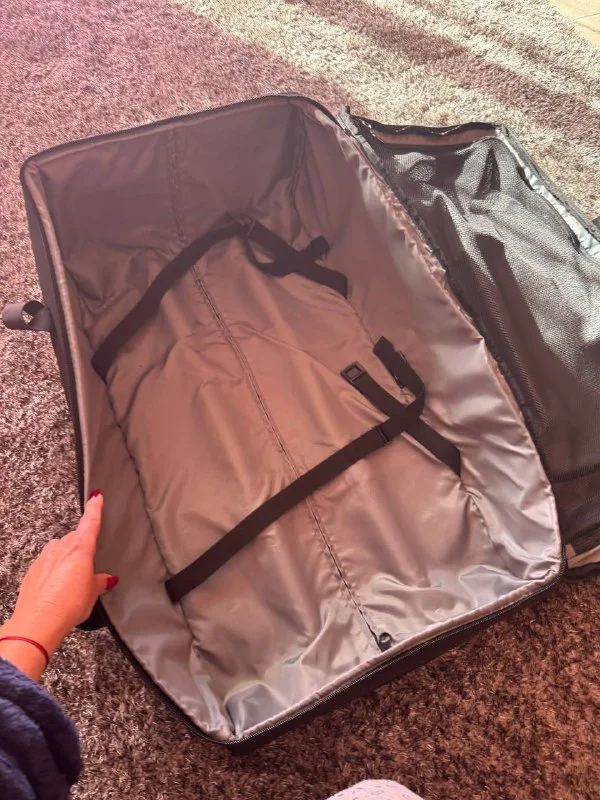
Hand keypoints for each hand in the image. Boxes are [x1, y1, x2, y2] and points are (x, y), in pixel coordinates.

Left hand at [0, 492, 117, 679]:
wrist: (37, 622)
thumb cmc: (67, 605)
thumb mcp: (92, 593)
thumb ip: (99, 581)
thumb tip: (106, 579)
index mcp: (79, 548)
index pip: (90, 522)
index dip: (94, 508)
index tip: (96, 496)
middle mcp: (60, 548)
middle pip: (74, 538)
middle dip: (81, 548)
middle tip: (88, 566)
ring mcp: (44, 558)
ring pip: (59, 550)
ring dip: (67, 559)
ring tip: (73, 581)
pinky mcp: (33, 570)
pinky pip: (48, 563)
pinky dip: (54, 571)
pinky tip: (58, 588)